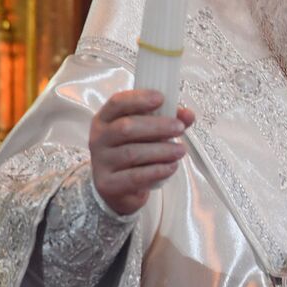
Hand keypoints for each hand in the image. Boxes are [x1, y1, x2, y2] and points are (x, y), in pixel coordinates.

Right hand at [89, 90, 194, 215]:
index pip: (117, 103)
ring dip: (161, 150)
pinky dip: (157, 170)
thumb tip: (188, 115)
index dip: (139, 99)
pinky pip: (135, 176)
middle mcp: (98, 139)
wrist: (119, 188)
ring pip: (132, 153)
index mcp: (105, 119)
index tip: (161, 98)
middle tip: (179, 128)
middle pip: (125, 128)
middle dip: (156, 126)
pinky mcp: (107, 184)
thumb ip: (169, 120)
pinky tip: (171, 167)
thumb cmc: (135, 150)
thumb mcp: (148, 132)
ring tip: (180, 150)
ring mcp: (101, 162)